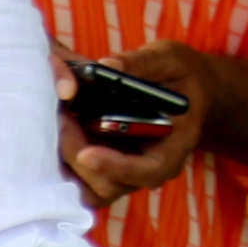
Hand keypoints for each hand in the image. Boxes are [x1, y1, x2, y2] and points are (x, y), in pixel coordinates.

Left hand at [58, 40, 206, 206]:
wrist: (188, 90)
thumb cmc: (182, 75)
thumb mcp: (170, 59)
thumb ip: (141, 63)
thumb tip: (107, 66)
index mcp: (176, 144)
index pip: (150, 170)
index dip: (116, 167)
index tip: (87, 153)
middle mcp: (151, 166)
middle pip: (111, 185)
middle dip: (80, 156)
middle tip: (62, 118)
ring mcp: (128, 171)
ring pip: (90, 188)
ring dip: (68, 160)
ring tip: (60, 120)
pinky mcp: (107, 168)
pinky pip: (81, 179)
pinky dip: (64, 159)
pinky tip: (59, 126)